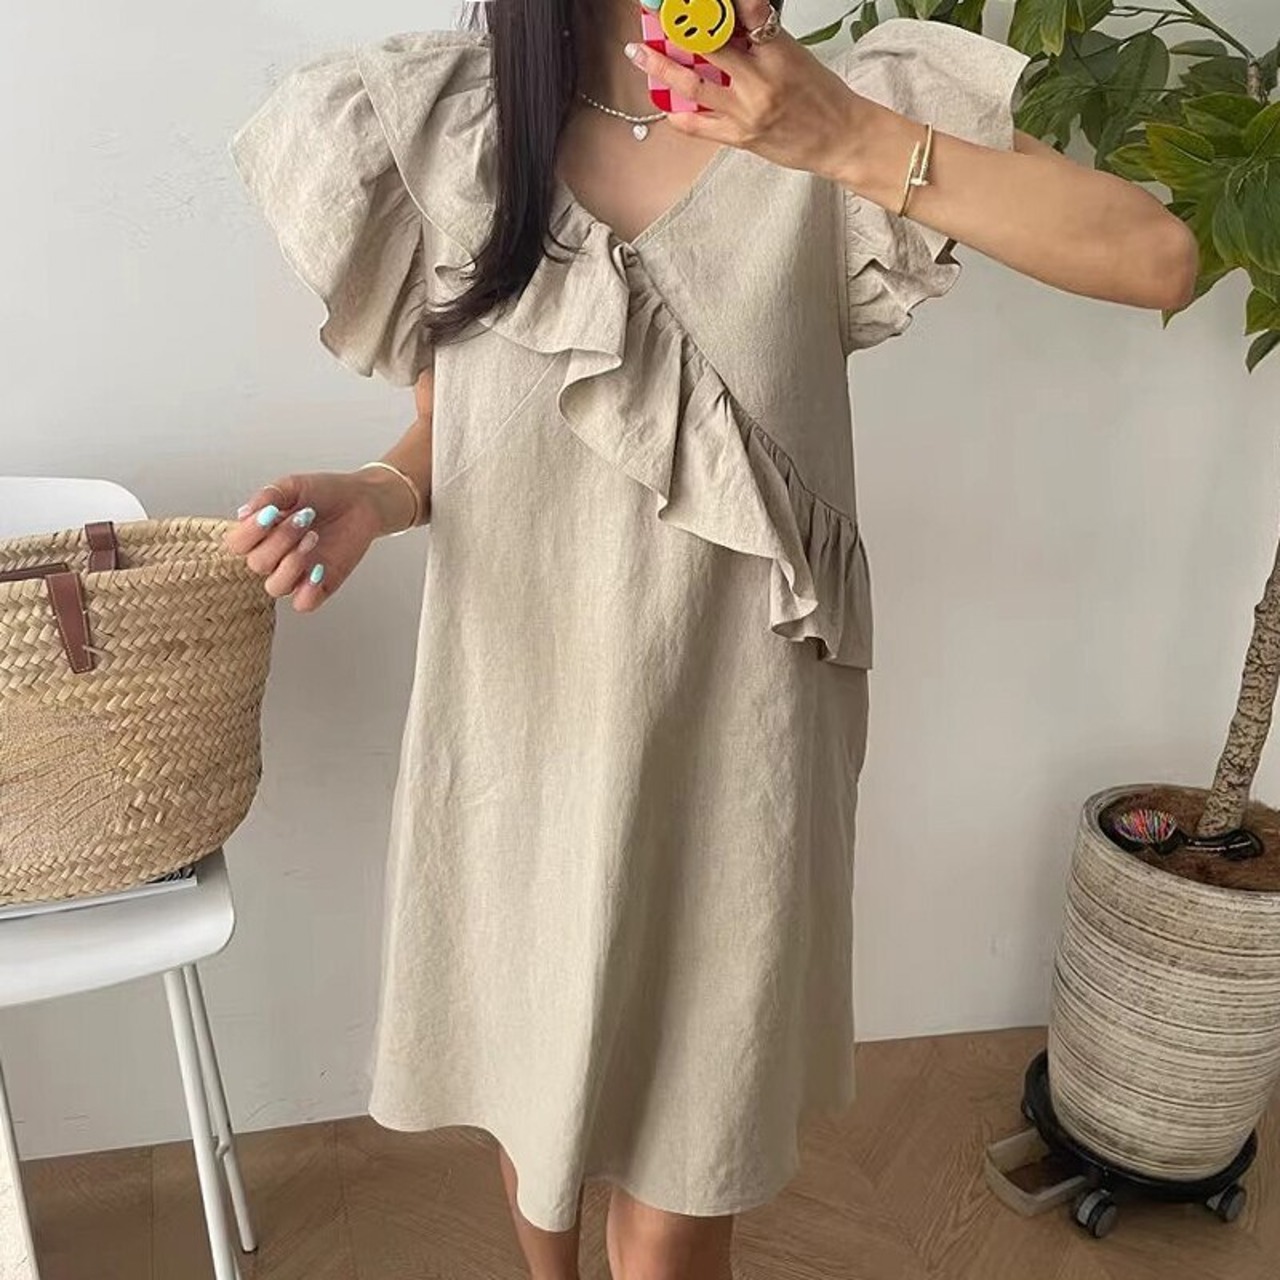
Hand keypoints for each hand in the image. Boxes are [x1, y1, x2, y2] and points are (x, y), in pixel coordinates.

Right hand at [222, 469, 414, 613]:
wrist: (361, 500)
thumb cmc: (325, 493)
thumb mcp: (294, 486)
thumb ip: (269, 496)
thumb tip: (244, 513)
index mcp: (261, 533)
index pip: (237, 544)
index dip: (250, 532)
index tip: (272, 512)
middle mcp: (274, 557)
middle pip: (257, 564)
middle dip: (281, 539)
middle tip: (305, 517)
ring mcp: (296, 574)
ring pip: (276, 587)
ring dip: (292, 563)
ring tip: (314, 538)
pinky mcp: (321, 586)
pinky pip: (303, 604)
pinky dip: (308, 591)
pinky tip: (320, 569)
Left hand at [623, 1, 860, 181]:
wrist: (840, 139)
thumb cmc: (822, 98)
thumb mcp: (794, 55)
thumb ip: (757, 39)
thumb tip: (723, 26)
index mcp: (777, 51)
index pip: (742, 12)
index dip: (713, 5)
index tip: (691, 0)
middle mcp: (759, 80)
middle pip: (708, 45)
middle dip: (677, 29)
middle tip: (656, 19)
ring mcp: (746, 111)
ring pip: (693, 84)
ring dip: (662, 68)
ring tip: (641, 53)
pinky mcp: (740, 137)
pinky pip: (698, 126)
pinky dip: (677, 114)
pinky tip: (665, 104)